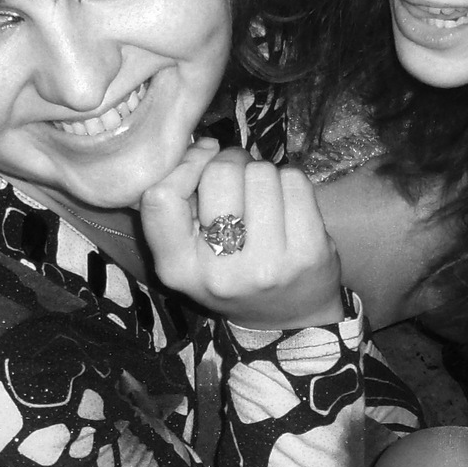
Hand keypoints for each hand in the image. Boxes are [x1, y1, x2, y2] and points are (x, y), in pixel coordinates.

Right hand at [141, 144, 345, 329]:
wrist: (286, 320)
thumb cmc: (230, 274)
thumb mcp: (187, 254)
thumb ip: (178, 204)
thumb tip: (203, 145)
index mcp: (177, 269)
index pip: (160, 196)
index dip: (184, 165)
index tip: (201, 162)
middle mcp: (219, 272)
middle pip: (220, 173)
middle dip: (230, 164)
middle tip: (239, 184)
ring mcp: (267, 264)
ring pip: (261, 172)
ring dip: (263, 175)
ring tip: (264, 202)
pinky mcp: (308, 252)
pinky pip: (294, 180)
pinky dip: (290, 183)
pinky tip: (288, 208)